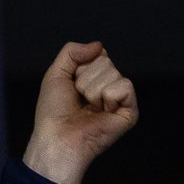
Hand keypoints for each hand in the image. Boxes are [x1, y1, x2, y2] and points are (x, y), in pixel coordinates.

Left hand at [21, 41, 137, 183]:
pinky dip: (109, 96)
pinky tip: (102, 112)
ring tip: (88, 108)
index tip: (71, 85)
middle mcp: (107, 88)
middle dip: (86, 79)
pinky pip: (126, 86)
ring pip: (113, 72)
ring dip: (93, 90)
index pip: (97, 55)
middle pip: (105, 61)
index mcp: (92, 80)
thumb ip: (72, 52)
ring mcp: (119, 100)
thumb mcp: (55, 74)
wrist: (57, 138)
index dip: (80, 67)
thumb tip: (99, 46)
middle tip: (79, 99)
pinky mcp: (130, 112)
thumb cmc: (53, 113)